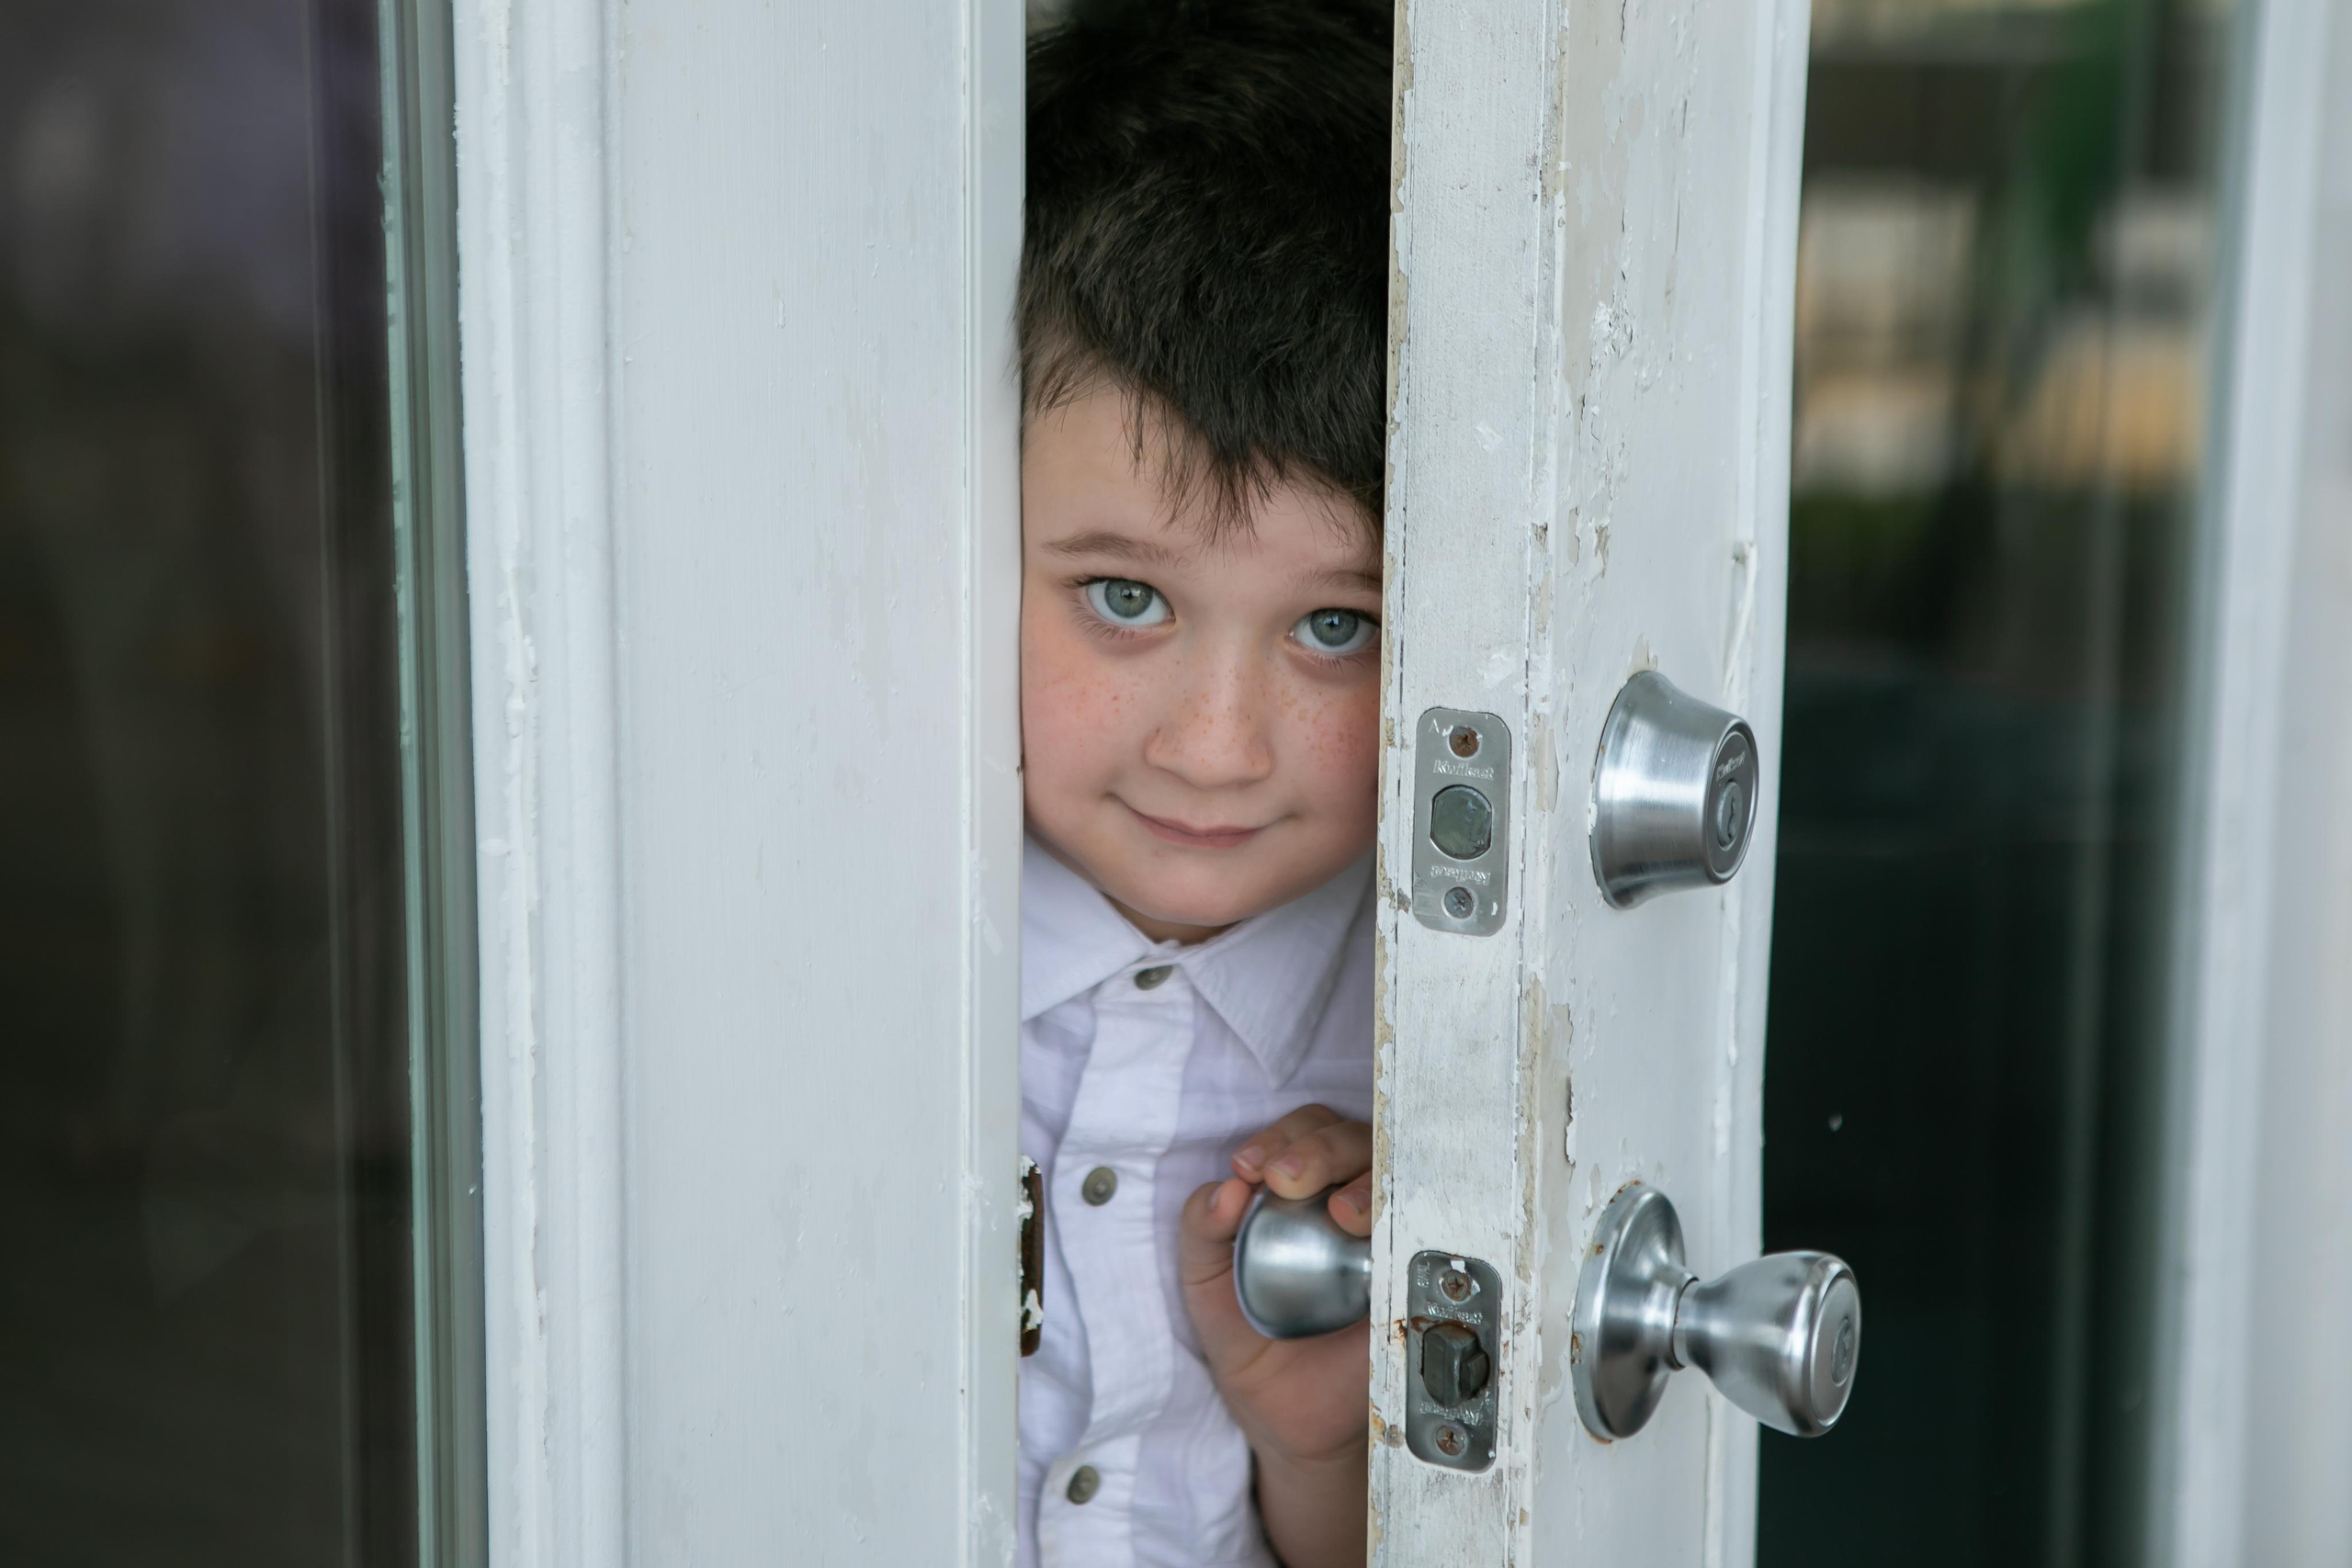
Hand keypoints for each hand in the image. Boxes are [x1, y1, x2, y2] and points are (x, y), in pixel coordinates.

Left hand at [1179, 1104, 1370, 1567]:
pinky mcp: (1416, 1276)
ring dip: (1367, 1181)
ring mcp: (1387, 1235)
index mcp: (1300, 1188)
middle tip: (1287, 1179)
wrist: (1289, 1420)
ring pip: (1395, 1176)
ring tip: (1340, 1212)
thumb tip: (1225, 1187)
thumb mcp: (1206, 1282)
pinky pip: (1426, 1234)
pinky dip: (1409, 1221)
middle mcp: (1348, 1199)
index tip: (1250, 1168)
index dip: (1280, 1137)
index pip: (1304, 1132)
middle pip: (1351, 1140)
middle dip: (1320, 1149)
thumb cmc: (1250, 1338)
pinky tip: (1380, 1235)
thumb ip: (1200, 1230)